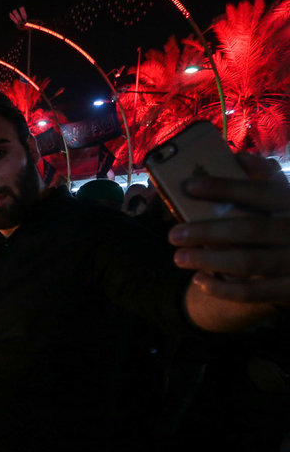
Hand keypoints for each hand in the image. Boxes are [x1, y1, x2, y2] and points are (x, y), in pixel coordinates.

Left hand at [169, 153, 289, 303]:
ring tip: (179, 258)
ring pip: (249, 261)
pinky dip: (223, 289)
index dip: (225, 187)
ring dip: (209, 260)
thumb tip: (239, 158)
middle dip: (208, 231)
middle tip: (174, 235)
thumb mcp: (286, 198)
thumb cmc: (289, 223)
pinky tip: (199, 281)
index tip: (190, 185)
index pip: (261, 192)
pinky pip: (254, 293)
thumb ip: (267, 179)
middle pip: (250, 229)